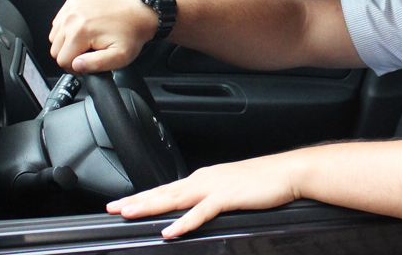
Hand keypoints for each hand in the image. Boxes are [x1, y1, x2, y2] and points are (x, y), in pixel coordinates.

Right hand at [49, 0, 157, 72]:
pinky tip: (82, 31)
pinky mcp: (73, 2)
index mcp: (81, 32)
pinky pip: (58, 23)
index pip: (62, 60)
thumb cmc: (130, 35)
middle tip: (87, 54)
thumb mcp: (119, 57)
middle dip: (69, 55)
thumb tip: (76, 65)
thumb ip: (96, 64)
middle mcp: (72, 17)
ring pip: (54, 36)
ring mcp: (71, 7)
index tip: (86, 64)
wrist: (137, 13)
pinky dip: (66, 30)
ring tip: (85, 42)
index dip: (74, 68)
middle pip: (55, 49)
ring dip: (66, 43)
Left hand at [106, 153, 306, 237]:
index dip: (143, 196)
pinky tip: (170, 229)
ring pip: (175, 199)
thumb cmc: (264, 182)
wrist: (289, 172)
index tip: (123, 203)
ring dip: (150, 206)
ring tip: (128, 213)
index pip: (167, 189)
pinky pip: (201, 212)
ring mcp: (214, 187)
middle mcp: (204, 179)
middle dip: (137, 201)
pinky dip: (184, 221)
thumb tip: (196, 210)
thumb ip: (210, 199)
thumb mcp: (230, 189)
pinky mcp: (228, 196)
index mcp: (203, 178)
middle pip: (164, 192)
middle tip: (113, 208)